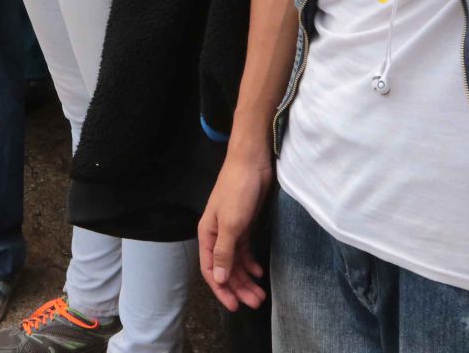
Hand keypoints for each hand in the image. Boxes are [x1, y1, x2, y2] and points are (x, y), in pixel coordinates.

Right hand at [199, 145, 272, 310]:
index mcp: (207, 235)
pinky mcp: (244, 224)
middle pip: (226, 269)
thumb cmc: (238, 190)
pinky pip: (245, 250)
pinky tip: (260, 272)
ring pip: (237, 262)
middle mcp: (217, 235)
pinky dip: (251, 262)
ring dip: (247, 278)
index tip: (235, 307)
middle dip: (239, 287)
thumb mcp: (232, 224)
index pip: (211, 269)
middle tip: (256, 303)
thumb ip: (225, 252)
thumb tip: (219, 280)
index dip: (222, 290)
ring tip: (261, 294)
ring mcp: (231, 230)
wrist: (251, 162)